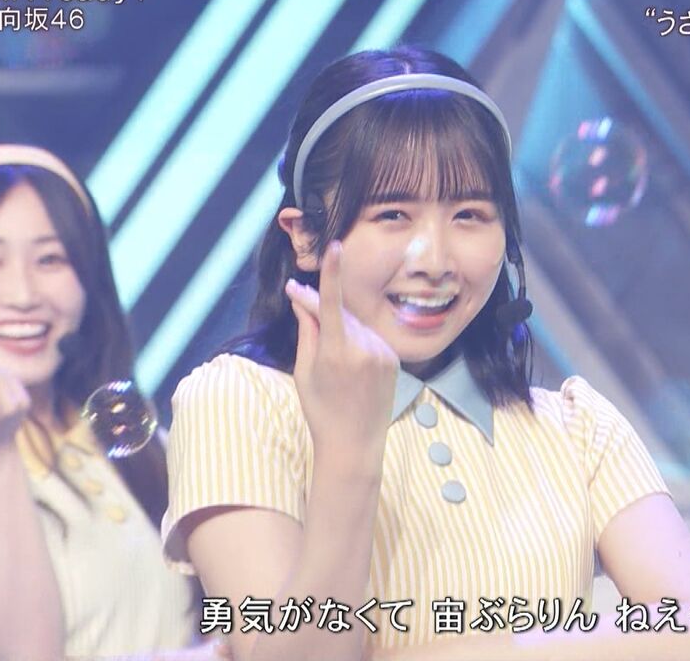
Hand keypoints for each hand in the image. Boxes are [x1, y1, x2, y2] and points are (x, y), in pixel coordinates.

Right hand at [285, 241, 398, 461]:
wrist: (354, 444)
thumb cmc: (320, 410)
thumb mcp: (304, 371)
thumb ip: (307, 330)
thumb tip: (303, 298)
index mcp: (336, 352)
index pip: (333, 303)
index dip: (333, 273)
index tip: (336, 247)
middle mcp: (364, 349)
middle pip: (339, 312)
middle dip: (318, 305)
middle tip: (296, 296)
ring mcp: (382, 353)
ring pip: (354, 324)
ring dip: (339, 327)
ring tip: (331, 360)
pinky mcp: (393, 358)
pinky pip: (369, 337)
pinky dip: (356, 340)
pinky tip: (350, 365)